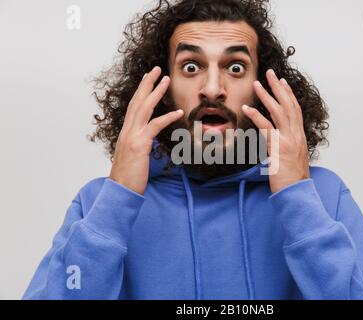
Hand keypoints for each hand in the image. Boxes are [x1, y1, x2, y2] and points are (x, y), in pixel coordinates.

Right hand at [109, 66, 183, 194]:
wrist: (119, 191)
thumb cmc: (128, 176)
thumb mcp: (133, 156)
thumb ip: (139, 145)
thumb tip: (146, 141)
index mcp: (126, 132)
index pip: (134, 106)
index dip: (141, 91)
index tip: (149, 79)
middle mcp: (127, 131)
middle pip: (137, 101)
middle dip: (147, 83)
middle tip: (156, 69)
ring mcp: (131, 136)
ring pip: (144, 108)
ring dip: (156, 92)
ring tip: (166, 79)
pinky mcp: (138, 145)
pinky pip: (154, 127)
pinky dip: (167, 118)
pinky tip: (178, 112)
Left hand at [242, 69, 309, 193]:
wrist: (297, 194)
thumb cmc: (292, 180)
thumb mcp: (291, 160)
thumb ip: (283, 148)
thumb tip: (273, 144)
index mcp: (299, 137)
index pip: (295, 110)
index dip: (288, 95)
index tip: (281, 82)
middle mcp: (296, 136)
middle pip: (288, 105)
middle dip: (278, 88)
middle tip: (270, 73)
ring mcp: (289, 141)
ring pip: (279, 113)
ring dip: (267, 96)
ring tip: (257, 84)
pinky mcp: (279, 148)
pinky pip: (267, 129)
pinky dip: (256, 117)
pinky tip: (246, 109)